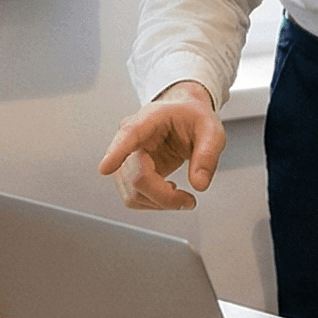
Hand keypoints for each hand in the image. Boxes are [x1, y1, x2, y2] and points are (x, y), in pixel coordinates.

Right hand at [96, 83, 224, 209]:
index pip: (129, 135)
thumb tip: (199, 184)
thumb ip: (208, 155)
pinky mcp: (130, 172)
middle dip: (162, 196)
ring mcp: (127, 157)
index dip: (116, 153)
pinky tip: (168, 191)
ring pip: (131, 192)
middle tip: (187, 200)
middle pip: (134, 176)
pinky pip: (133, 196)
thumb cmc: (193, 116)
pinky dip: (153, 202)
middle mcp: (131, 138)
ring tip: (181, 196)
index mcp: (149, 119)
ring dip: (157, 202)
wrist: (185, 114)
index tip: (106, 168)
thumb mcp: (212, 130)